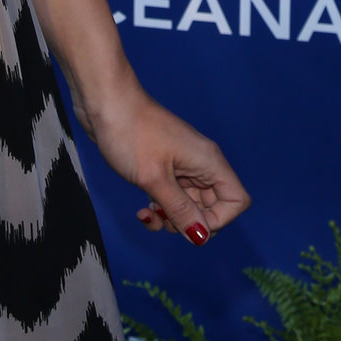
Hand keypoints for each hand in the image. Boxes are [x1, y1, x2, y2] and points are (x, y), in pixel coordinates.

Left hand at [86, 84, 250, 245]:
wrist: (104, 102)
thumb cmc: (130, 133)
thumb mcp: (154, 179)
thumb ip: (179, 209)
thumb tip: (202, 237)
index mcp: (208, 161)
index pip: (236, 200)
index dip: (217, 220)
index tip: (187, 221)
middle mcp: (201, 164)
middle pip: (213, 206)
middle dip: (189, 223)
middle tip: (163, 218)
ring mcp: (182, 165)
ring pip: (190, 205)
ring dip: (171, 217)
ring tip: (148, 212)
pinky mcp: (164, 166)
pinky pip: (172, 196)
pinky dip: (161, 208)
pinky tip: (142, 208)